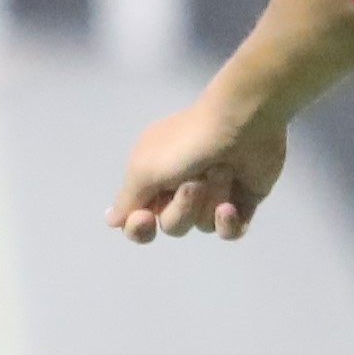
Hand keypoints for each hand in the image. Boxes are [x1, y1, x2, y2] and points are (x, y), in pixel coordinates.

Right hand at [110, 83, 287, 243]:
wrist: (242, 122)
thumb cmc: (187, 143)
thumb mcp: (144, 168)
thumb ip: (127, 199)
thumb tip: (111, 221)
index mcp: (153, 177)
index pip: (139, 221)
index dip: (139, 228)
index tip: (145, 218)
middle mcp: (180, 187)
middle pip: (172, 226)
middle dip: (182, 208)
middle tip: (194, 182)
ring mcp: (213, 195)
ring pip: (201, 226)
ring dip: (209, 201)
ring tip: (221, 171)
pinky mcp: (242, 201)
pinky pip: (230, 232)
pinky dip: (228, 222)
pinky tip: (230, 207)